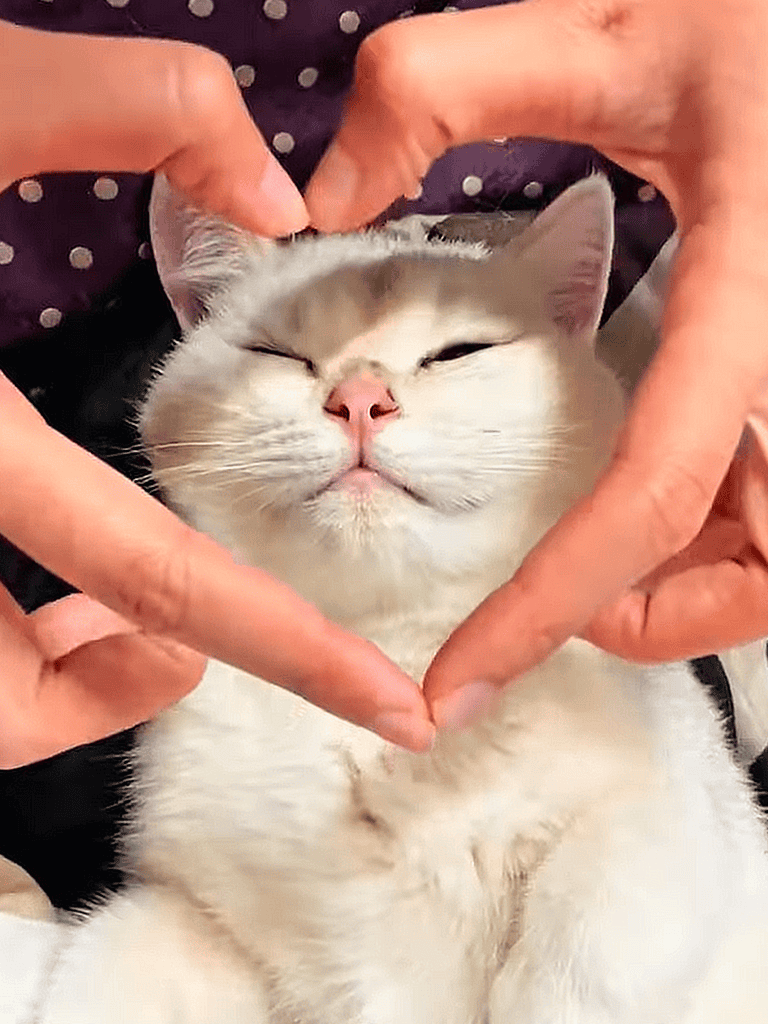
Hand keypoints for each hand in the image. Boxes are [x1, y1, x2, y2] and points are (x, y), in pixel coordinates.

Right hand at [0, 22, 433, 765]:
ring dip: (49, 672)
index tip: (389, 705)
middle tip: (198, 643)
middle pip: (11, 702)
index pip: (159, 578)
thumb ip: (133, 107)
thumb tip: (274, 194)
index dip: (293, 652)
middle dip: (121, 687)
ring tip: (115, 609)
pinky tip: (32, 572)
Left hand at [305, 0, 767, 727]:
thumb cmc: (755, 23)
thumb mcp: (606, 31)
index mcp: (753, 288)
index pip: (650, 491)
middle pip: (765, 573)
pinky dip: (726, 530)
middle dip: (654, 617)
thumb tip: (323, 193)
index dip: (550, 607)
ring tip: (608, 541)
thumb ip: (443, 89)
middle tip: (561, 602)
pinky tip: (675, 482)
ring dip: (696, 582)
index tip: (457, 684)